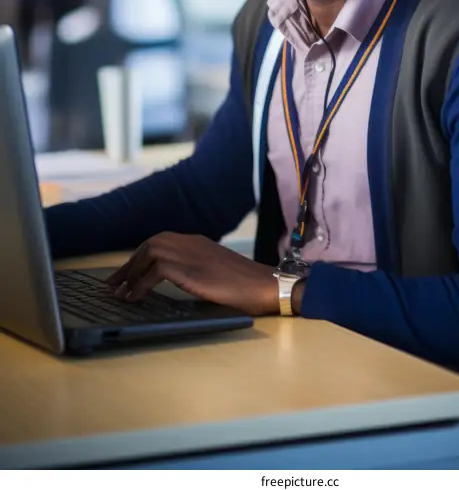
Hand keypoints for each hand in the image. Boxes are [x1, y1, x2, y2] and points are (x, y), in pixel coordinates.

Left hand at [106, 232, 278, 315]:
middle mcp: (190, 241)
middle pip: (150, 245)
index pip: (159, 242)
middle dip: (129, 264)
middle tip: (113, 284)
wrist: (264, 284)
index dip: (139, 258)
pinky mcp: (189, 268)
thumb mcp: (214, 271)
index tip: (124, 274)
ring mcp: (190, 252)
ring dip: (131, 272)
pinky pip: (154, 272)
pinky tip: (133, 298)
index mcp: (196, 241)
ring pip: (149, 253)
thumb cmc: (244, 285)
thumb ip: (194, 269)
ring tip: (119, 292)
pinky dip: (140, 285)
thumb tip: (172, 282)